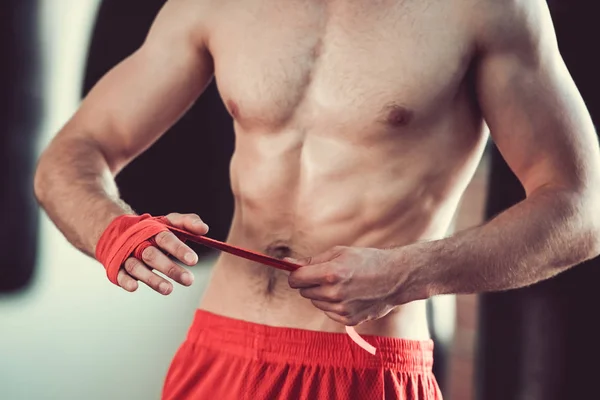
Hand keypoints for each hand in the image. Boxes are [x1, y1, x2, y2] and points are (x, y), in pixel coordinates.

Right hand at [117, 213, 208, 294]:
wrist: (119, 230)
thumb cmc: (153, 230)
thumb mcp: (170, 222)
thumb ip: (188, 223)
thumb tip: (204, 229)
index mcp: (153, 231)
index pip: (167, 238)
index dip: (179, 249)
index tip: (194, 261)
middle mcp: (139, 243)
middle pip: (153, 255)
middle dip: (170, 268)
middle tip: (189, 280)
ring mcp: (127, 256)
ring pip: (137, 267)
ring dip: (151, 279)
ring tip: (168, 290)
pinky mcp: (117, 267)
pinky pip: (120, 275)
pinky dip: (126, 281)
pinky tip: (134, 287)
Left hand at [287, 246, 410, 325]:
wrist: (396, 278)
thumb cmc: (367, 260)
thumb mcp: (339, 252)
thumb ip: (311, 261)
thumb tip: (288, 264)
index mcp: (330, 273)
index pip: (296, 279)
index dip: (295, 274)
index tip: (299, 272)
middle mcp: (334, 293)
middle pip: (304, 292)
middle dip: (310, 283)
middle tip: (326, 274)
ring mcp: (341, 309)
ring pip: (316, 302)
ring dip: (321, 293)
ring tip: (341, 284)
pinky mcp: (348, 320)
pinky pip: (328, 312)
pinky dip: (333, 304)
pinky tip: (348, 295)